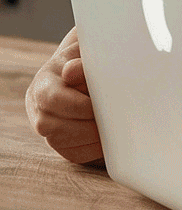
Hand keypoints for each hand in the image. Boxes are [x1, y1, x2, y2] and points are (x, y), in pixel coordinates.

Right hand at [24, 30, 103, 164]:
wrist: (88, 73)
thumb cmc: (90, 63)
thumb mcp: (86, 55)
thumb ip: (81, 63)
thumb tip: (70, 71)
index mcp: (44, 84)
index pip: (52, 99)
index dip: (79, 105)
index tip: (103, 104)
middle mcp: (39, 108)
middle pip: (52, 126)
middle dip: (86, 125)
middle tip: (113, 120)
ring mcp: (48, 127)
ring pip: (60, 143)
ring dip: (90, 138)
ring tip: (113, 128)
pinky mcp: (61, 142)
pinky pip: (72, 154)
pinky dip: (92, 150)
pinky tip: (109, 139)